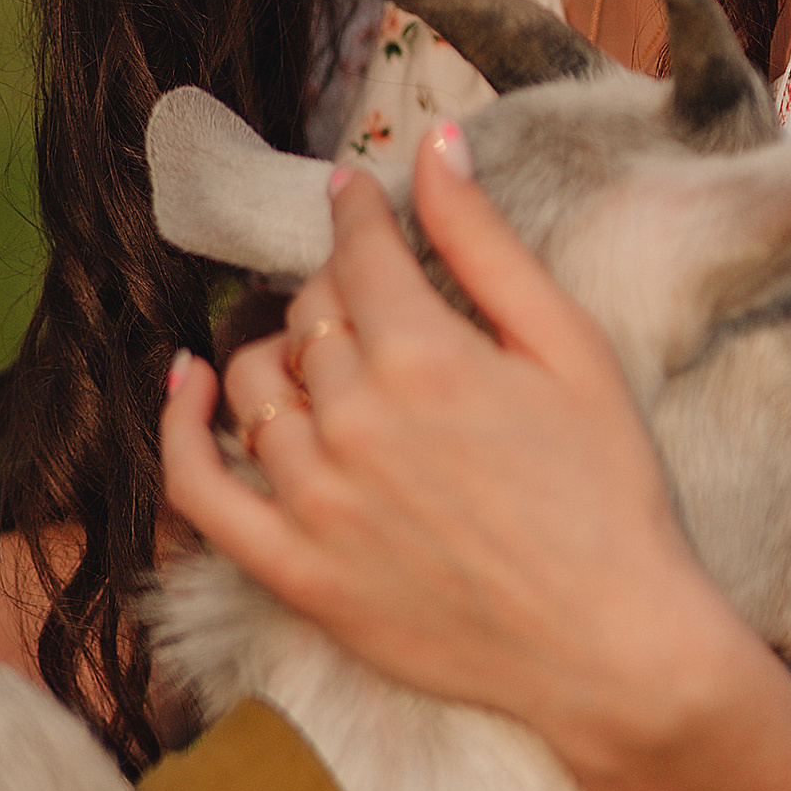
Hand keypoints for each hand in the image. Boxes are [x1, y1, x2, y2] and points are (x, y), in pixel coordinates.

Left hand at [159, 123, 740, 764]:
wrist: (611, 646)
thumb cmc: (611, 493)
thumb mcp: (570, 349)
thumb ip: (488, 244)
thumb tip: (436, 144)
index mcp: (426, 356)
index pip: (358, 254)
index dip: (358, 216)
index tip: (355, 197)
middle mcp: (355, 421)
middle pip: (308, 315)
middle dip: (337, 292)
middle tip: (374, 302)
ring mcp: (315, 500)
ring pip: (254, 385)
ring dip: (280, 353)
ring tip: (318, 356)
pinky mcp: (295, 570)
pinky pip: (197, 483)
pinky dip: (179, 424)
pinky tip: (187, 382)